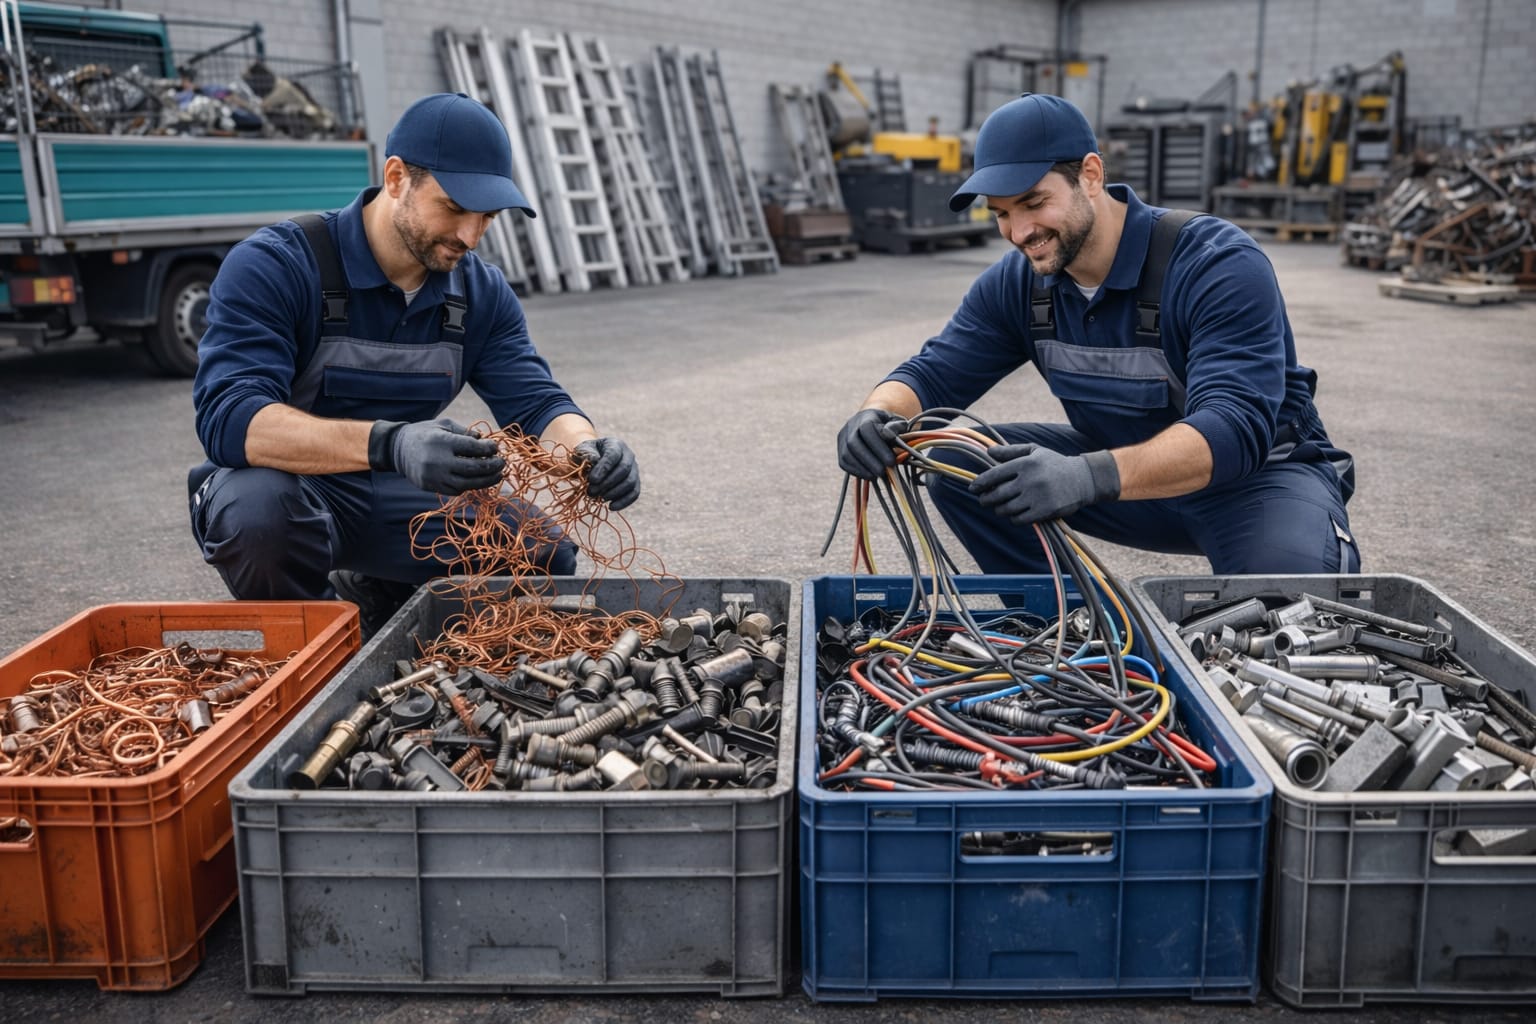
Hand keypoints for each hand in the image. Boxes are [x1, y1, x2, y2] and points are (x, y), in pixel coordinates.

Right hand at [371, 418, 503, 494]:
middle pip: (473, 468)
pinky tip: (478, 480)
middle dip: (492, 466)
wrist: (397, 449)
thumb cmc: (425, 433)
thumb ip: (465, 432)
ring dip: (486, 481)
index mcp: (442, 441)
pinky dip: (469, 486)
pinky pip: (455, 490)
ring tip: (497, 475)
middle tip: (502, 463)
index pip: (473, 448)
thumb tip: (484, 440)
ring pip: (467, 484)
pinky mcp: (431, 487)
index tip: (496, 448)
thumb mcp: (443, 424)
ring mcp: (434, 476)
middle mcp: (438, 460)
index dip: (489, 449)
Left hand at [574, 437, 639, 510]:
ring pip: (630, 482)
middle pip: (624, 469)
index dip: (604, 468)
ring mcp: (634, 469)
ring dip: (614, 493)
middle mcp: (628, 455)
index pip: (613, 455)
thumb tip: (594, 461)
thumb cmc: (586, 455)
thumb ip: (586, 455)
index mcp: (615, 444)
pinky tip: (611, 507)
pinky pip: (634, 493)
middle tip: (591, 492)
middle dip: (607, 483)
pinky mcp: (635, 482)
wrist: (593, 461)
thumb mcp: (582, 452)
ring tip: (599, 498)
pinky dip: (624, 502)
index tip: (592, 480)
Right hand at [836, 408, 908, 479]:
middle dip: (869, 460)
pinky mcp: (840, 451)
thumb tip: (890, 434)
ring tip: (877, 476)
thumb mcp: (898, 423)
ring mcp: (843, 438)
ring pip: (847, 455)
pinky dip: (857, 471)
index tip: (891, 461)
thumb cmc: (890, 426)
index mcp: (866, 416)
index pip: (866, 429)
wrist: (875, 424)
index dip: (878, 446)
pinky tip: (870, 476)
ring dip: (862, 468)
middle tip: (883, 472)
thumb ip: (897, 427)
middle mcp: (850, 425)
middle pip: (854, 443)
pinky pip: (844, 463)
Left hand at [968, 444, 1119, 524]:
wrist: (1083, 479)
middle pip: (997, 495)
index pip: (994, 474)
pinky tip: (1013, 514)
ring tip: (998, 507)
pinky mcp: (1044, 511)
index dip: (980, 483)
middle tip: (983, 500)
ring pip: (1006, 509)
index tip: (973, 488)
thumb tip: (988, 452)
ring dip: (999, 509)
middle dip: (986, 499)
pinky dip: (1013, 518)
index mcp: (1025, 463)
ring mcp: (1037, 496)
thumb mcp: (1034, 451)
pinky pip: (1019, 519)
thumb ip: (1010, 452)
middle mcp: (1030, 480)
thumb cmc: (1054, 464)